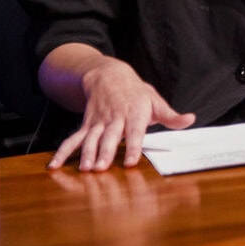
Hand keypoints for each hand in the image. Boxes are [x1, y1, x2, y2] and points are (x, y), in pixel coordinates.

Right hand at [48, 58, 194, 171]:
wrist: (109, 76)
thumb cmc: (137, 93)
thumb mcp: (156, 101)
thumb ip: (171, 116)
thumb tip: (190, 119)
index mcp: (135, 113)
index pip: (135, 132)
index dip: (132, 147)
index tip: (130, 162)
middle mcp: (115, 118)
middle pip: (109, 138)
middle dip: (105, 153)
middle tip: (101, 169)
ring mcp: (98, 123)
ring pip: (90, 139)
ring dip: (86, 154)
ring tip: (85, 170)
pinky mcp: (86, 126)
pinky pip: (73, 139)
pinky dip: (63, 152)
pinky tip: (54, 166)